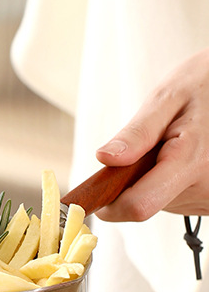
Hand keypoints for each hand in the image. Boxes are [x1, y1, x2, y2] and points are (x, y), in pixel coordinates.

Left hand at [95, 49, 208, 220]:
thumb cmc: (202, 85)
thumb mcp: (167, 99)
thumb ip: (137, 133)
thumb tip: (105, 158)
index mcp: (191, 162)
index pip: (138, 206)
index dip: (109, 205)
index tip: (93, 192)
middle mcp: (205, 188)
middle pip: (145, 203)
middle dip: (132, 180)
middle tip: (149, 146)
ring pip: (159, 202)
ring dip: (152, 179)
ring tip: (172, 146)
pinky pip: (175, 199)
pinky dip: (168, 182)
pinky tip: (184, 157)